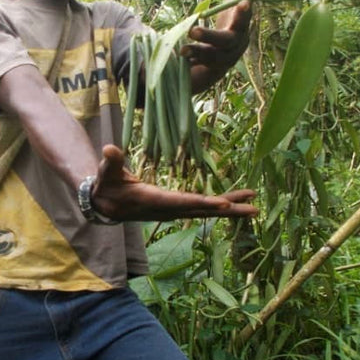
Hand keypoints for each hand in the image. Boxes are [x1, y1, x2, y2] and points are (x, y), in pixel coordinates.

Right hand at [91, 145, 257, 221]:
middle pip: (202, 210)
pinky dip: (219, 206)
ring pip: (205, 211)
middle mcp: (167, 209)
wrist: (104, 204)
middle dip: (228, 209)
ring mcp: (173, 210)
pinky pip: (201, 208)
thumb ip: (111, 161)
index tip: (224, 204)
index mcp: (153, 200)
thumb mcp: (107, 171)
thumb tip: (109, 148)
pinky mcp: (176, 208)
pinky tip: (235, 203)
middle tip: (254, 208)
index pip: (182, 202)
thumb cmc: (106, 183)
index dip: (203, 203)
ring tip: (254, 205)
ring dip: (230, 208)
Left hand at [181, 0, 253, 86]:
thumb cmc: (233, 19)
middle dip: (210, 36)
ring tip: (181, 50)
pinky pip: (203, 67)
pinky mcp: (213, 68)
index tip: (243, 3)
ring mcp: (225, 58)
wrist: (231, 51)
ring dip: (197, 52)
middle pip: (225, 42)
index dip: (243, 12)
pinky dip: (192, 63)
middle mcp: (236, 44)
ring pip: (212, 57)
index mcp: (243, 25)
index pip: (245, 18)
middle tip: (193, 30)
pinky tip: (179, 58)